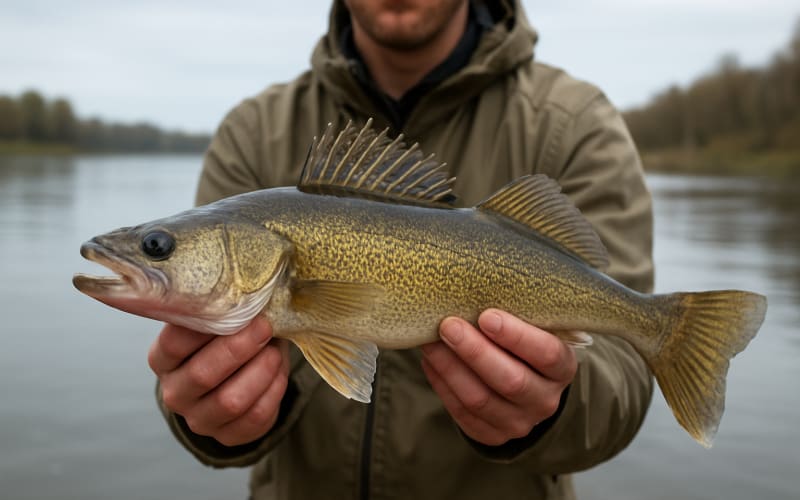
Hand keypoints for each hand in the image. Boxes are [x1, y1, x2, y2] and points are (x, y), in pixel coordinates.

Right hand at [148, 316, 288, 445]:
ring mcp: (199, 419)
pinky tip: (278, 372)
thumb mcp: (218, 324)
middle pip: (202, 374)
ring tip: (275, 351)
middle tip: (264, 326)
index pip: (174, 344)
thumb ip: (224, 312)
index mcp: (163, 359)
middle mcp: (175, 392)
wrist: (235, 380)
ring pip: (231, 401)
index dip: (206, 326)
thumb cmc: (225, 341)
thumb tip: (250, 295)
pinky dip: (273, 390)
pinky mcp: (227, 436)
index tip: (235, 307)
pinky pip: (255, 416)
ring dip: (260, 372)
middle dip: (238, 348)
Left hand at [421, 309, 576, 445]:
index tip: (487, 315)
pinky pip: (462, 412)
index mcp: (562, 368)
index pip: (547, 354)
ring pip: (480, 399)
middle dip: (475, 352)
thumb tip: (470, 288)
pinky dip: (442, 384)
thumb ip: (514, 312)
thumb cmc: (523, 345)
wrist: (525, 387)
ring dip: (450, 368)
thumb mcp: (532, 328)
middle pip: (510, 380)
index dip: (517, 336)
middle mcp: (545, 399)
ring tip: (430, 342)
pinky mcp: (491, 434)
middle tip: (449, 325)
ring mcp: (519, 422)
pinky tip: (430, 361)